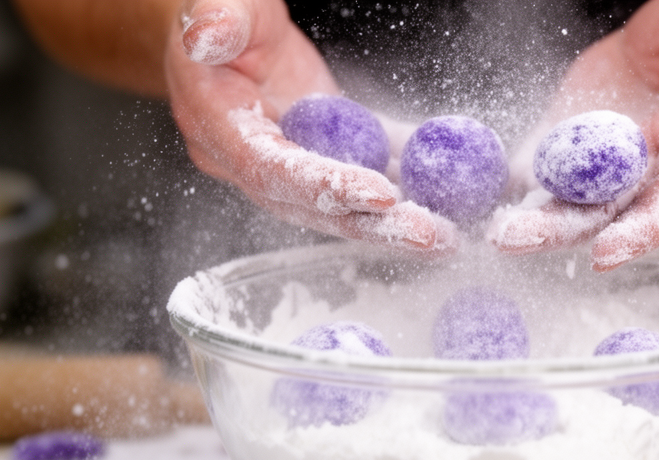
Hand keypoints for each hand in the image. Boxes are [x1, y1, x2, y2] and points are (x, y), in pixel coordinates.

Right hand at [165, 0, 456, 252]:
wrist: (221, 21)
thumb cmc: (214, 8)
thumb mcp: (213, 3)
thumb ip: (217, 19)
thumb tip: (210, 32)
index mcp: (219, 128)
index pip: (273, 170)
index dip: (326, 187)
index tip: (382, 195)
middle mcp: (253, 159)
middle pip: (316, 206)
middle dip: (376, 225)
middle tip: (432, 237)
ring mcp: (290, 160)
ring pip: (346, 201)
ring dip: (397, 220)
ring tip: (448, 233)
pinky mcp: (322, 148)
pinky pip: (366, 167)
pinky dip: (405, 178)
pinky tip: (447, 193)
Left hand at [487, 0, 658, 270]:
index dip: (641, 230)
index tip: (607, 253)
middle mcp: (647, 168)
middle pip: (607, 214)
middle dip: (563, 232)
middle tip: (518, 242)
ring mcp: (605, 160)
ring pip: (567, 199)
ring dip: (532, 218)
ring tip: (496, 230)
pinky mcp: (572, 139)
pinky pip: (541, 165)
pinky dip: (514, 180)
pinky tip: (483, 190)